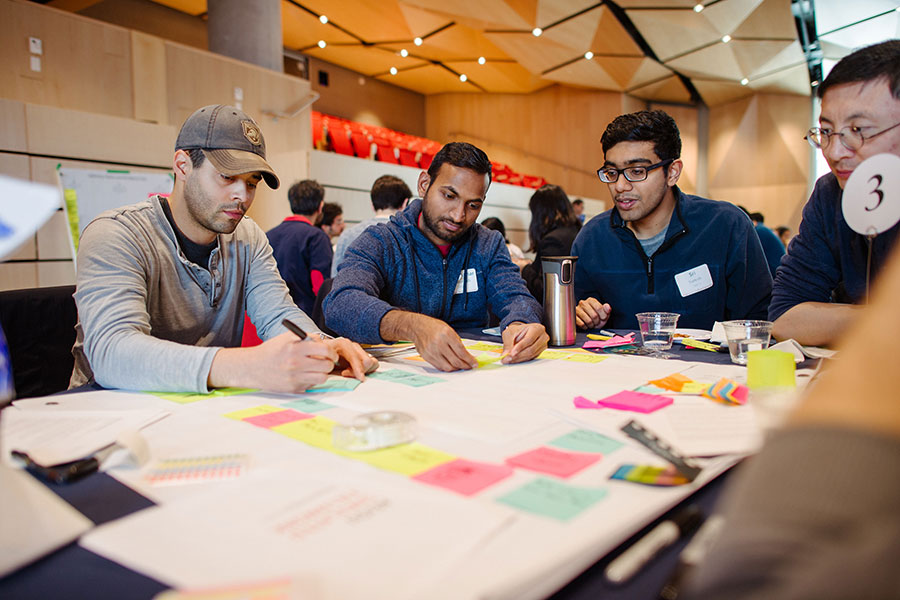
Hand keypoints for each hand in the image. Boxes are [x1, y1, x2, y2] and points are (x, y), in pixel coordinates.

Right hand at [209, 332, 336, 392]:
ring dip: (322, 373)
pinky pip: (312, 385)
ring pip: (322, 377)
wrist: (252, 367)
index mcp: (295, 348)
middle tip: (326, 361)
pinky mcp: (293, 388)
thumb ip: (306, 337)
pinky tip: (304, 375)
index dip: (331, 352)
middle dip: (329, 363)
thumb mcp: (286, 338)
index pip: (324, 350)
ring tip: (316, 369)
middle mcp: (295, 363)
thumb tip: (324, 343)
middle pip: (326, 365)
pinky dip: (312, 380)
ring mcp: (295, 377)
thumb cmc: (271, 351)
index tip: (331, 353)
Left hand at [323, 337, 377, 379]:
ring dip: (363, 370)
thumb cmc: (319, 355)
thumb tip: (332, 367)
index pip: (356, 357)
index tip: (360, 378)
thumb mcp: (320, 358)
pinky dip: (367, 369)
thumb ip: (326, 362)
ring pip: (371, 362)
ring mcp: (357, 349)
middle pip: (366, 361)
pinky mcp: (361, 354)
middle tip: (345, 374)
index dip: (358, 369)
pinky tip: (355, 371)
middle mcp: (352, 345)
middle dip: (359, 371)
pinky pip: (372, 362)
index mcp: (343, 344)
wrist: (318, 351)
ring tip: (349, 372)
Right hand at [410, 315, 477, 371]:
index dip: (470, 360)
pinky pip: (440, 367)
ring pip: (448, 367)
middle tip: (469, 366)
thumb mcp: (449, 330)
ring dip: (457, 368)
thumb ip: (458, 343)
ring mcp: (431, 351)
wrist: (417, 327)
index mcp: (446, 334)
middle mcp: (438, 343)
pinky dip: (447, 367)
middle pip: (456, 361)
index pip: (461, 352)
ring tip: (461, 366)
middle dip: (465, 365)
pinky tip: (451, 365)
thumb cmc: (434, 327)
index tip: (474, 363)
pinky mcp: (426, 357)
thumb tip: (467, 356)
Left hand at [501, 322, 548, 363]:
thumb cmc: (517, 331)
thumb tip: (506, 354)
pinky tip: (514, 359)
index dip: (520, 347)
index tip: (512, 353)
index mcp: (537, 328)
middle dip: (518, 355)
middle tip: (507, 358)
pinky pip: (531, 358)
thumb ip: (508, 343)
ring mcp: (543, 345)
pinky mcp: (540, 352)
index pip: (529, 339)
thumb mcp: (510, 333)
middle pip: (531, 349)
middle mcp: (543, 337)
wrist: (522, 332)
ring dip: (519, 359)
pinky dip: (522, 360)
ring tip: (508, 359)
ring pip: (531, 355)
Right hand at [576, 297, 610, 329]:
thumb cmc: (595, 318)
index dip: (603, 316)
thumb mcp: (603, 314)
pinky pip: (582, 324)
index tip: (603, 318)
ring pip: (588, 320)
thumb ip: (607, 310)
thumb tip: (608, 307)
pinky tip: (586, 325)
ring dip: (591, 325)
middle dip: (597, 322)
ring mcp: (577, 309)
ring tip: (591, 324)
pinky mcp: (573, 316)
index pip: (599, 308)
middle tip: (596, 322)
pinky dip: (585, 327)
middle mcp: (583, 303)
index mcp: (591, 300)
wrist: (586, 323)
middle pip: (594, 315)